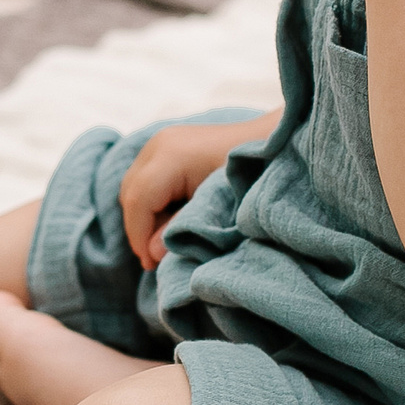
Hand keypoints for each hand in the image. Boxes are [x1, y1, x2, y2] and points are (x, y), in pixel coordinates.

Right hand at [119, 110, 279, 267]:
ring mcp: (162, 140)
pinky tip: (170, 221)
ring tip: (163, 242)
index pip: (138, 200)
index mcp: (171, 156)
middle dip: (139, 229)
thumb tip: (152, 255)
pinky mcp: (167, 145)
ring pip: (134, 186)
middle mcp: (160, 143)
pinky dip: (152, 202)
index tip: (150, 264)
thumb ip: (182, 229)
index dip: (139, 236)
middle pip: (131, 193)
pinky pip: (145, 179)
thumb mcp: (219, 209)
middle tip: (154, 259)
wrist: (273, 143)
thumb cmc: (252, 175)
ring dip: (144, 217)